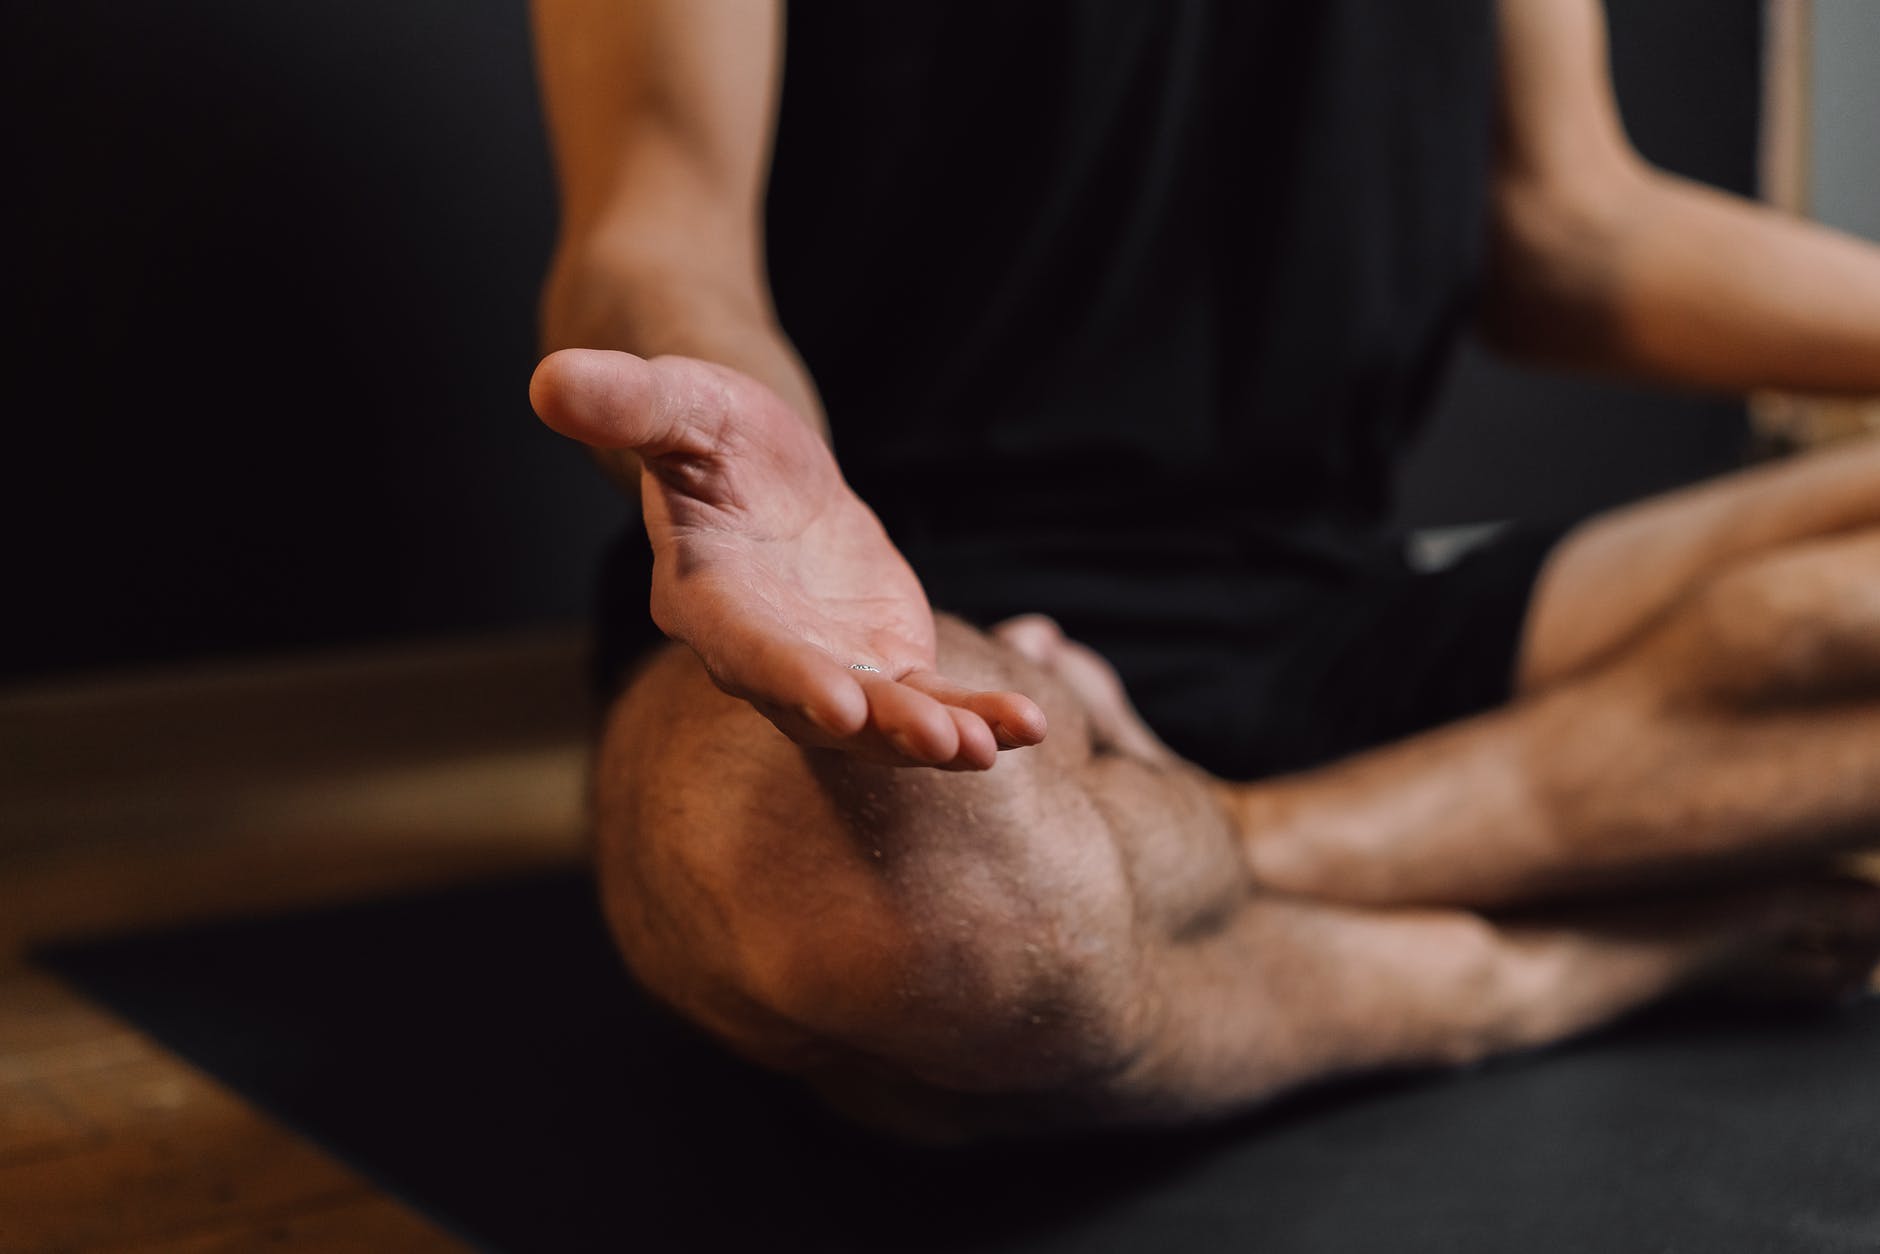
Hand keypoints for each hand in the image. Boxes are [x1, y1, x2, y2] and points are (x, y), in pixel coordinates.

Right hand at [530, 349, 1045, 768]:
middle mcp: (762, 652)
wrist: (752, 465)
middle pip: (819, 701)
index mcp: (705, 596)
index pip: (742, 644)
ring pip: (881, 718)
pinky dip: (973, 717)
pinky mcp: (878, 665)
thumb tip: (547, 381)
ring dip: (935, 737)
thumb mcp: (677, 401)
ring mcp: (824, 667)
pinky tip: (1023, 729)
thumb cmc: (704, 428)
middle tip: (936, 744)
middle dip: (879, 728)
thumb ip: (624, 402)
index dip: (786, 674)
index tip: (836, 705)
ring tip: (995, 745)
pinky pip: (928, 701)